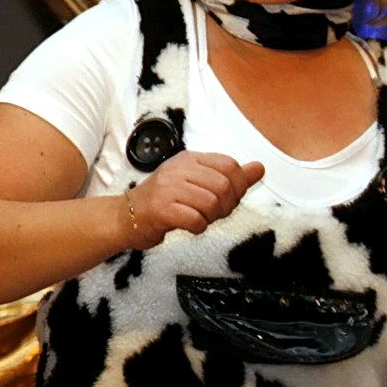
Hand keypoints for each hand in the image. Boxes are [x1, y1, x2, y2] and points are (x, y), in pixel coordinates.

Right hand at [125, 150, 264, 247]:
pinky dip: (198, 227)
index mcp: (189, 159)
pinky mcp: (161, 209)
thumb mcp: (197, 182)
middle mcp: (178, 169)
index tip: (228, 199)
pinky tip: (189, 226)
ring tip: (199, 218)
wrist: (126, 217)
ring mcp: (167, 188)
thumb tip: (260, 168)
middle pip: (224, 186)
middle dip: (226, 206)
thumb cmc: (164, 201)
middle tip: (213, 213)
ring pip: (211, 203)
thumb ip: (230, 176)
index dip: (238, 186)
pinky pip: (195, 219)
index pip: (229, 165)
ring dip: (211, 217)